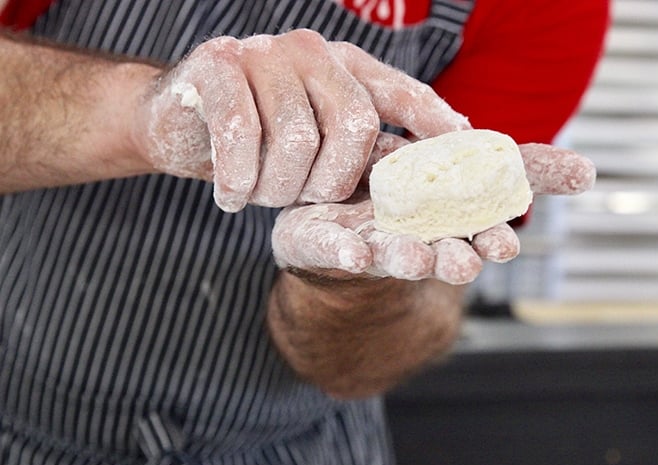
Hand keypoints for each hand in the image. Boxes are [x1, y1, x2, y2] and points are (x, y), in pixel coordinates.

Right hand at [134, 30, 469, 211]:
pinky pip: (242, 132)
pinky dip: (238, 177)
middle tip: (302, 200)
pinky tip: (230, 196)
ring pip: (296, 136)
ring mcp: (264, 51)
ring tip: (257, 194)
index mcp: (343, 66)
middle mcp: (312, 50)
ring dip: (276, 185)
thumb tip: (438, 153)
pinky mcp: (217, 63)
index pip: (398, 89)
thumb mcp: (317, 141)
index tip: (461, 142)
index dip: (430, 116)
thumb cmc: (257, 139)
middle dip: (331, 181)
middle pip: (354, 123)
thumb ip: (365, 144)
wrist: (176, 121)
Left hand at [272, 140, 595, 284]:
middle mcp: (413, 238)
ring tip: (418, 257)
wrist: (338, 209)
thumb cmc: (409, 193)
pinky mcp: (325, 242)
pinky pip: (334, 250)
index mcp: (447, 223)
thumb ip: (523, 170)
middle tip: (466, 264)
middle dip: (453, 259)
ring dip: (406, 257)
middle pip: (437, 251)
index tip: (505, 245)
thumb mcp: (468, 168)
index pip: (476, 232)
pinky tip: (354, 253)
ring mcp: (368, 243)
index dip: (489, 239)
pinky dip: (344, 253)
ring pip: (391, 253)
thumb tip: (589, 173)